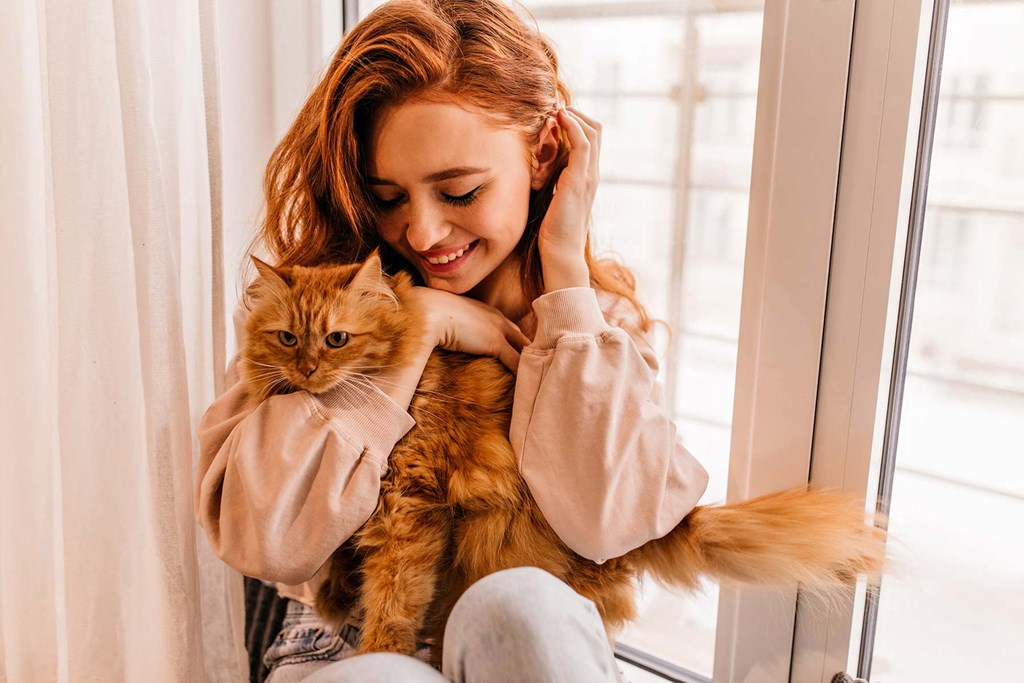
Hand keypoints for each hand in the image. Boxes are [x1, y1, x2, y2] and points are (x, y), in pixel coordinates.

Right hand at [405, 287, 530, 372]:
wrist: (428, 311)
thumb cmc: (431, 315)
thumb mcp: (449, 320)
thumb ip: (456, 329)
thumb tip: (450, 339)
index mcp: (488, 312)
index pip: (511, 329)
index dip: (519, 343)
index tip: (525, 355)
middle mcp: (497, 318)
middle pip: (523, 338)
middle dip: (532, 352)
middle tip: (541, 367)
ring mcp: (498, 330)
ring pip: (524, 350)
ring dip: (531, 364)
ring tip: (539, 379)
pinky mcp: (496, 343)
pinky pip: (516, 362)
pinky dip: (522, 374)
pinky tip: (527, 385)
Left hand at [538, 106, 600, 290]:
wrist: (560, 254)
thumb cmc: (552, 233)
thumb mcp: (550, 200)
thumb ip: (550, 183)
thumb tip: (537, 170)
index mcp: (586, 179)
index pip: (590, 140)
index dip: (576, 123)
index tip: (555, 115)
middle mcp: (591, 174)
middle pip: (596, 131)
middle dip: (577, 114)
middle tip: (555, 107)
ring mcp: (588, 177)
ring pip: (592, 133)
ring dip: (574, 116)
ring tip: (556, 108)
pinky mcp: (579, 180)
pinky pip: (583, 144)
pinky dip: (573, 126)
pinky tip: (559, 119)